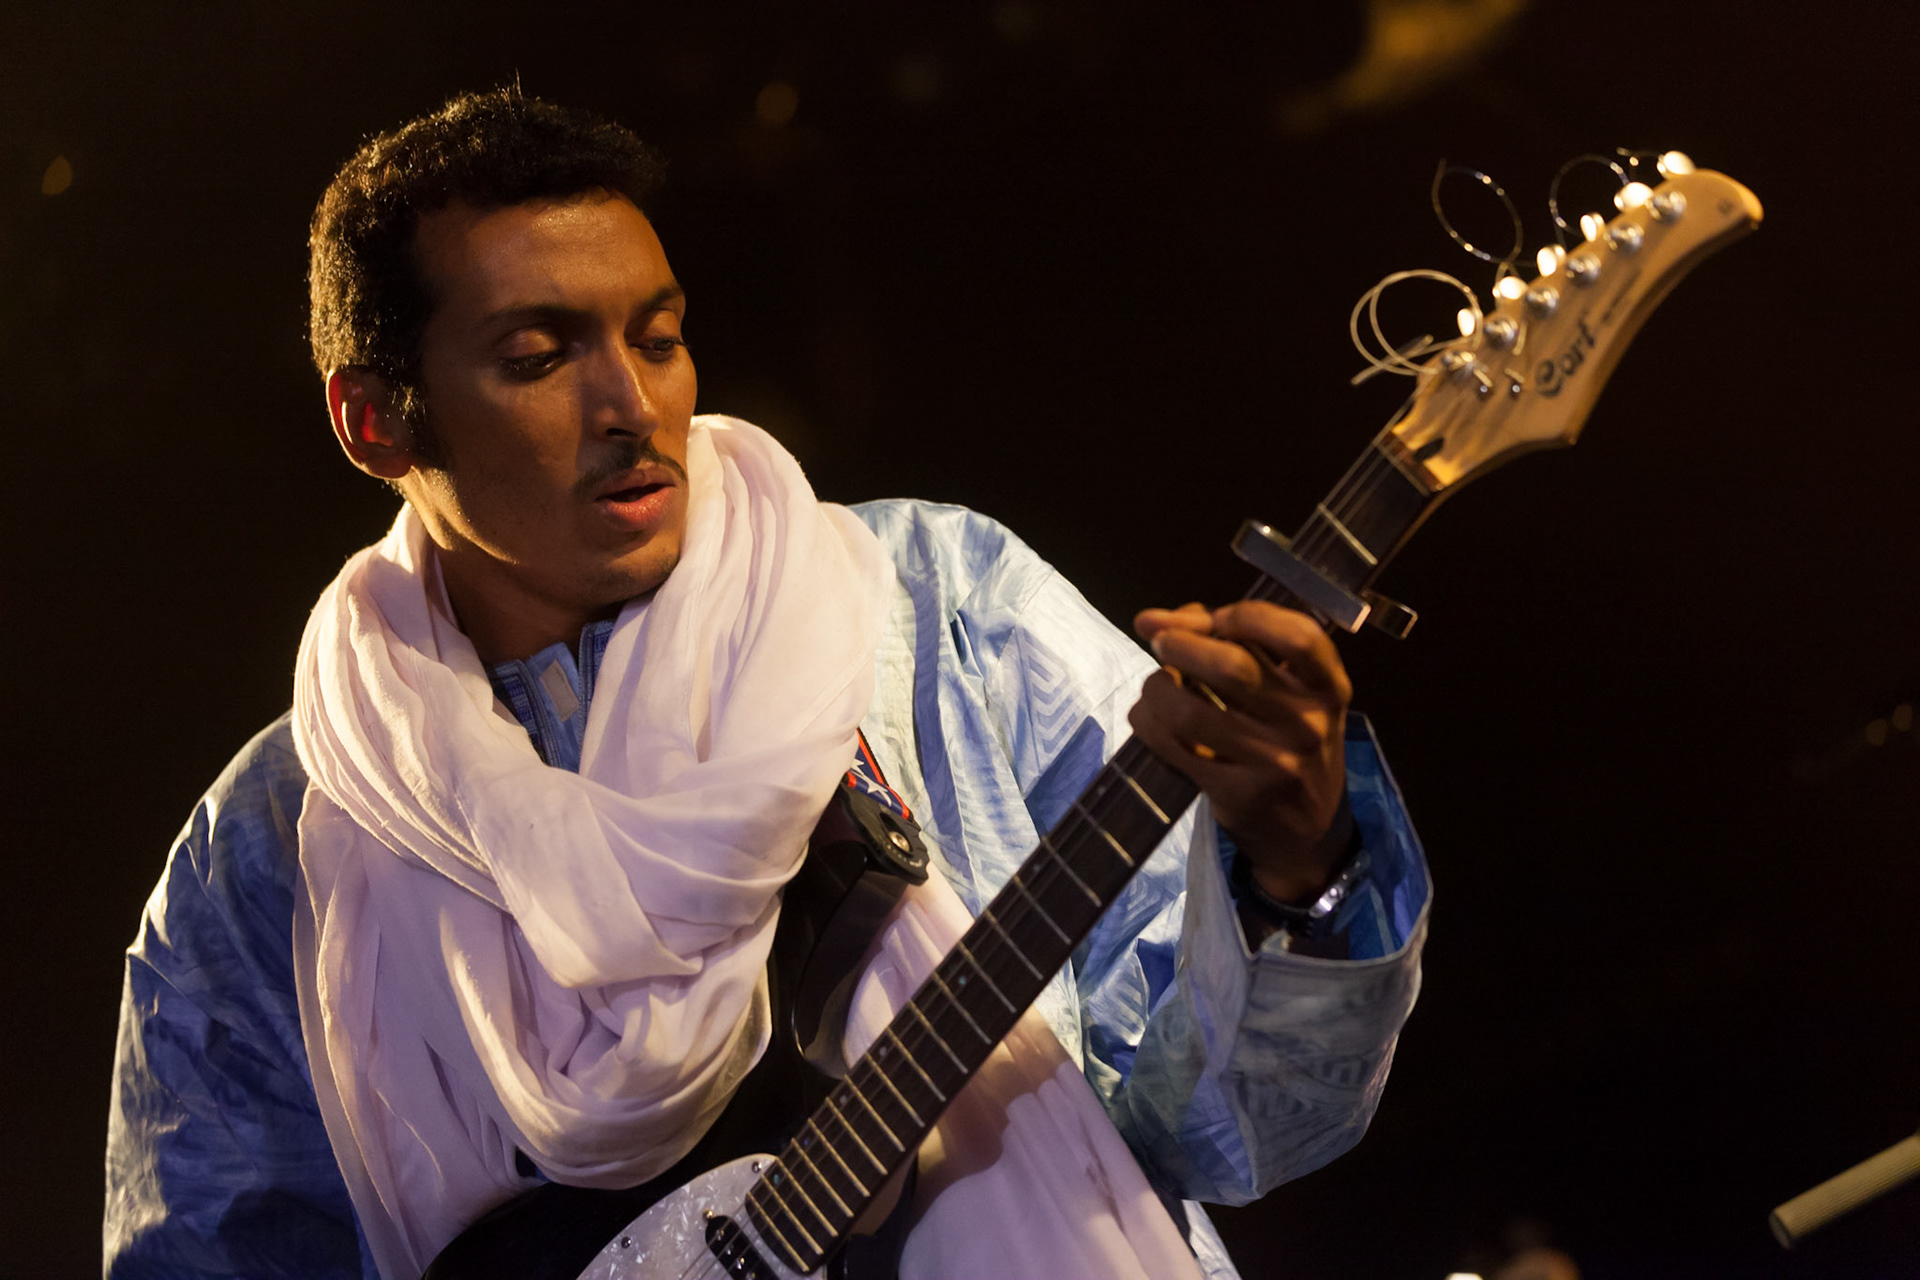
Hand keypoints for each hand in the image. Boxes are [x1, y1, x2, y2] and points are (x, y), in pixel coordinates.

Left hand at [1128, 601, 1352, 902]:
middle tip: (1163, 643)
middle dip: (1182, 644)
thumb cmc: (1288, 740)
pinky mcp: (1236, 793)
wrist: (1307, 831)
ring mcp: (1273, 763)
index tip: (1218, 618)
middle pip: (1233, 668)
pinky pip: (1172, 747)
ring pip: (1190, 712)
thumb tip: (1152, 620)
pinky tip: (1149, 717)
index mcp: (1327, 688)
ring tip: (1156, 686)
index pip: (1299, 638)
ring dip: (1157, 689)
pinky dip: (1147, 723)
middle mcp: (1307, 724)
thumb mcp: (1285, 691)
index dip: (1249, 616)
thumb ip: (1232, 643)